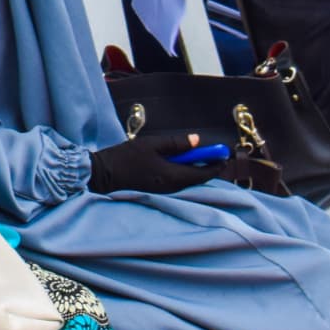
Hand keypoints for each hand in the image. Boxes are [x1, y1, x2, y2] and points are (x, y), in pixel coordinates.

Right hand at [88, 127, 226, 195]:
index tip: (224, 154)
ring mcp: (165, 189)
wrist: (105, 173)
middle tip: (214, 152)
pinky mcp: (159, 188)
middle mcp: (172, 186)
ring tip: (197, 154)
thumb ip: (176, 143)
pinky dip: (185, 170)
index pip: (203, 173)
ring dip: (196, 167)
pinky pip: (179, 180)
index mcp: (173, 176)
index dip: (216, 163)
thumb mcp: (152, 144)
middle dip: (208, 165)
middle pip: (198, 178)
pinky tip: (180, 160)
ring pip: (189, 179)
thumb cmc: (126, 157)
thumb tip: (197, 140)